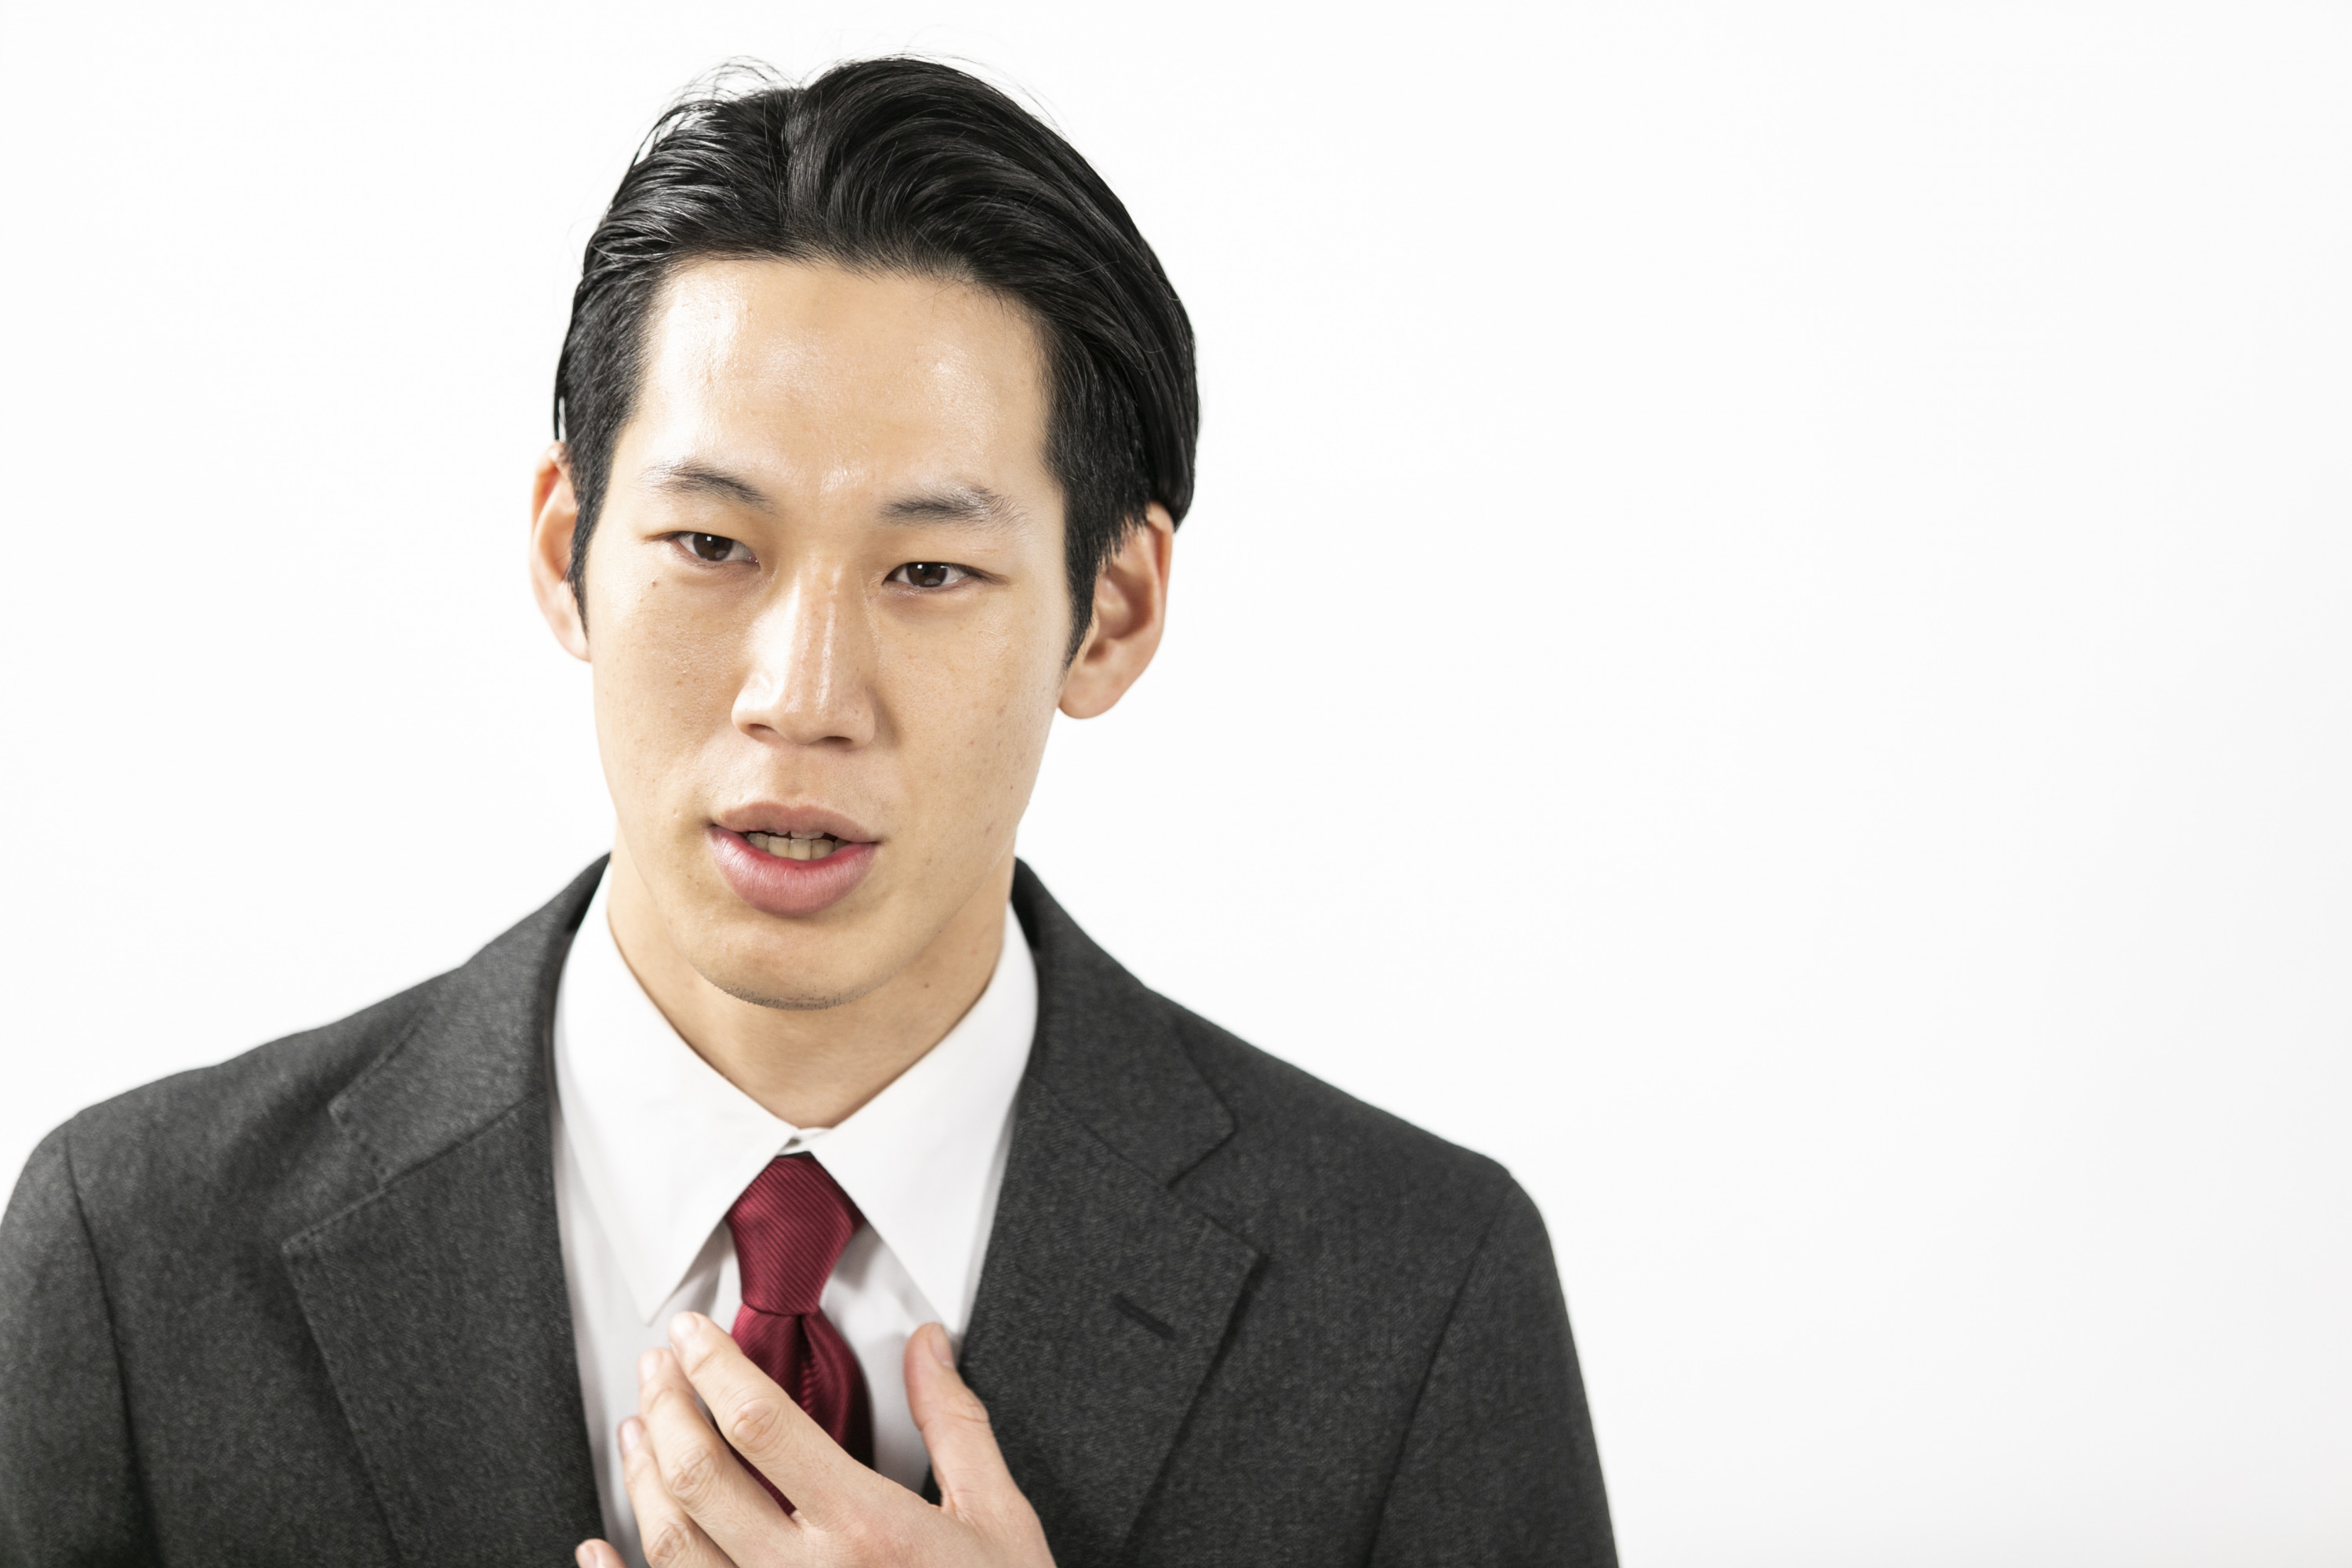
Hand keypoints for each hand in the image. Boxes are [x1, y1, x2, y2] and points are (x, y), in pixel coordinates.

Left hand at [575, 1313, 1055, 1567]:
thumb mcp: (996, 1517)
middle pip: (700, 1476)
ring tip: (636, 1430)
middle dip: (667, 1407)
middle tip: (656, 1366)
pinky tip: (598, 1551)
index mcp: (866, 1527)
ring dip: (641, 1477)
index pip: (761, 1425)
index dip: (716, 1367)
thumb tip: (929, 1346)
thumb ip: (953, 1424)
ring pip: (672, 1544)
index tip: (694, 1332)